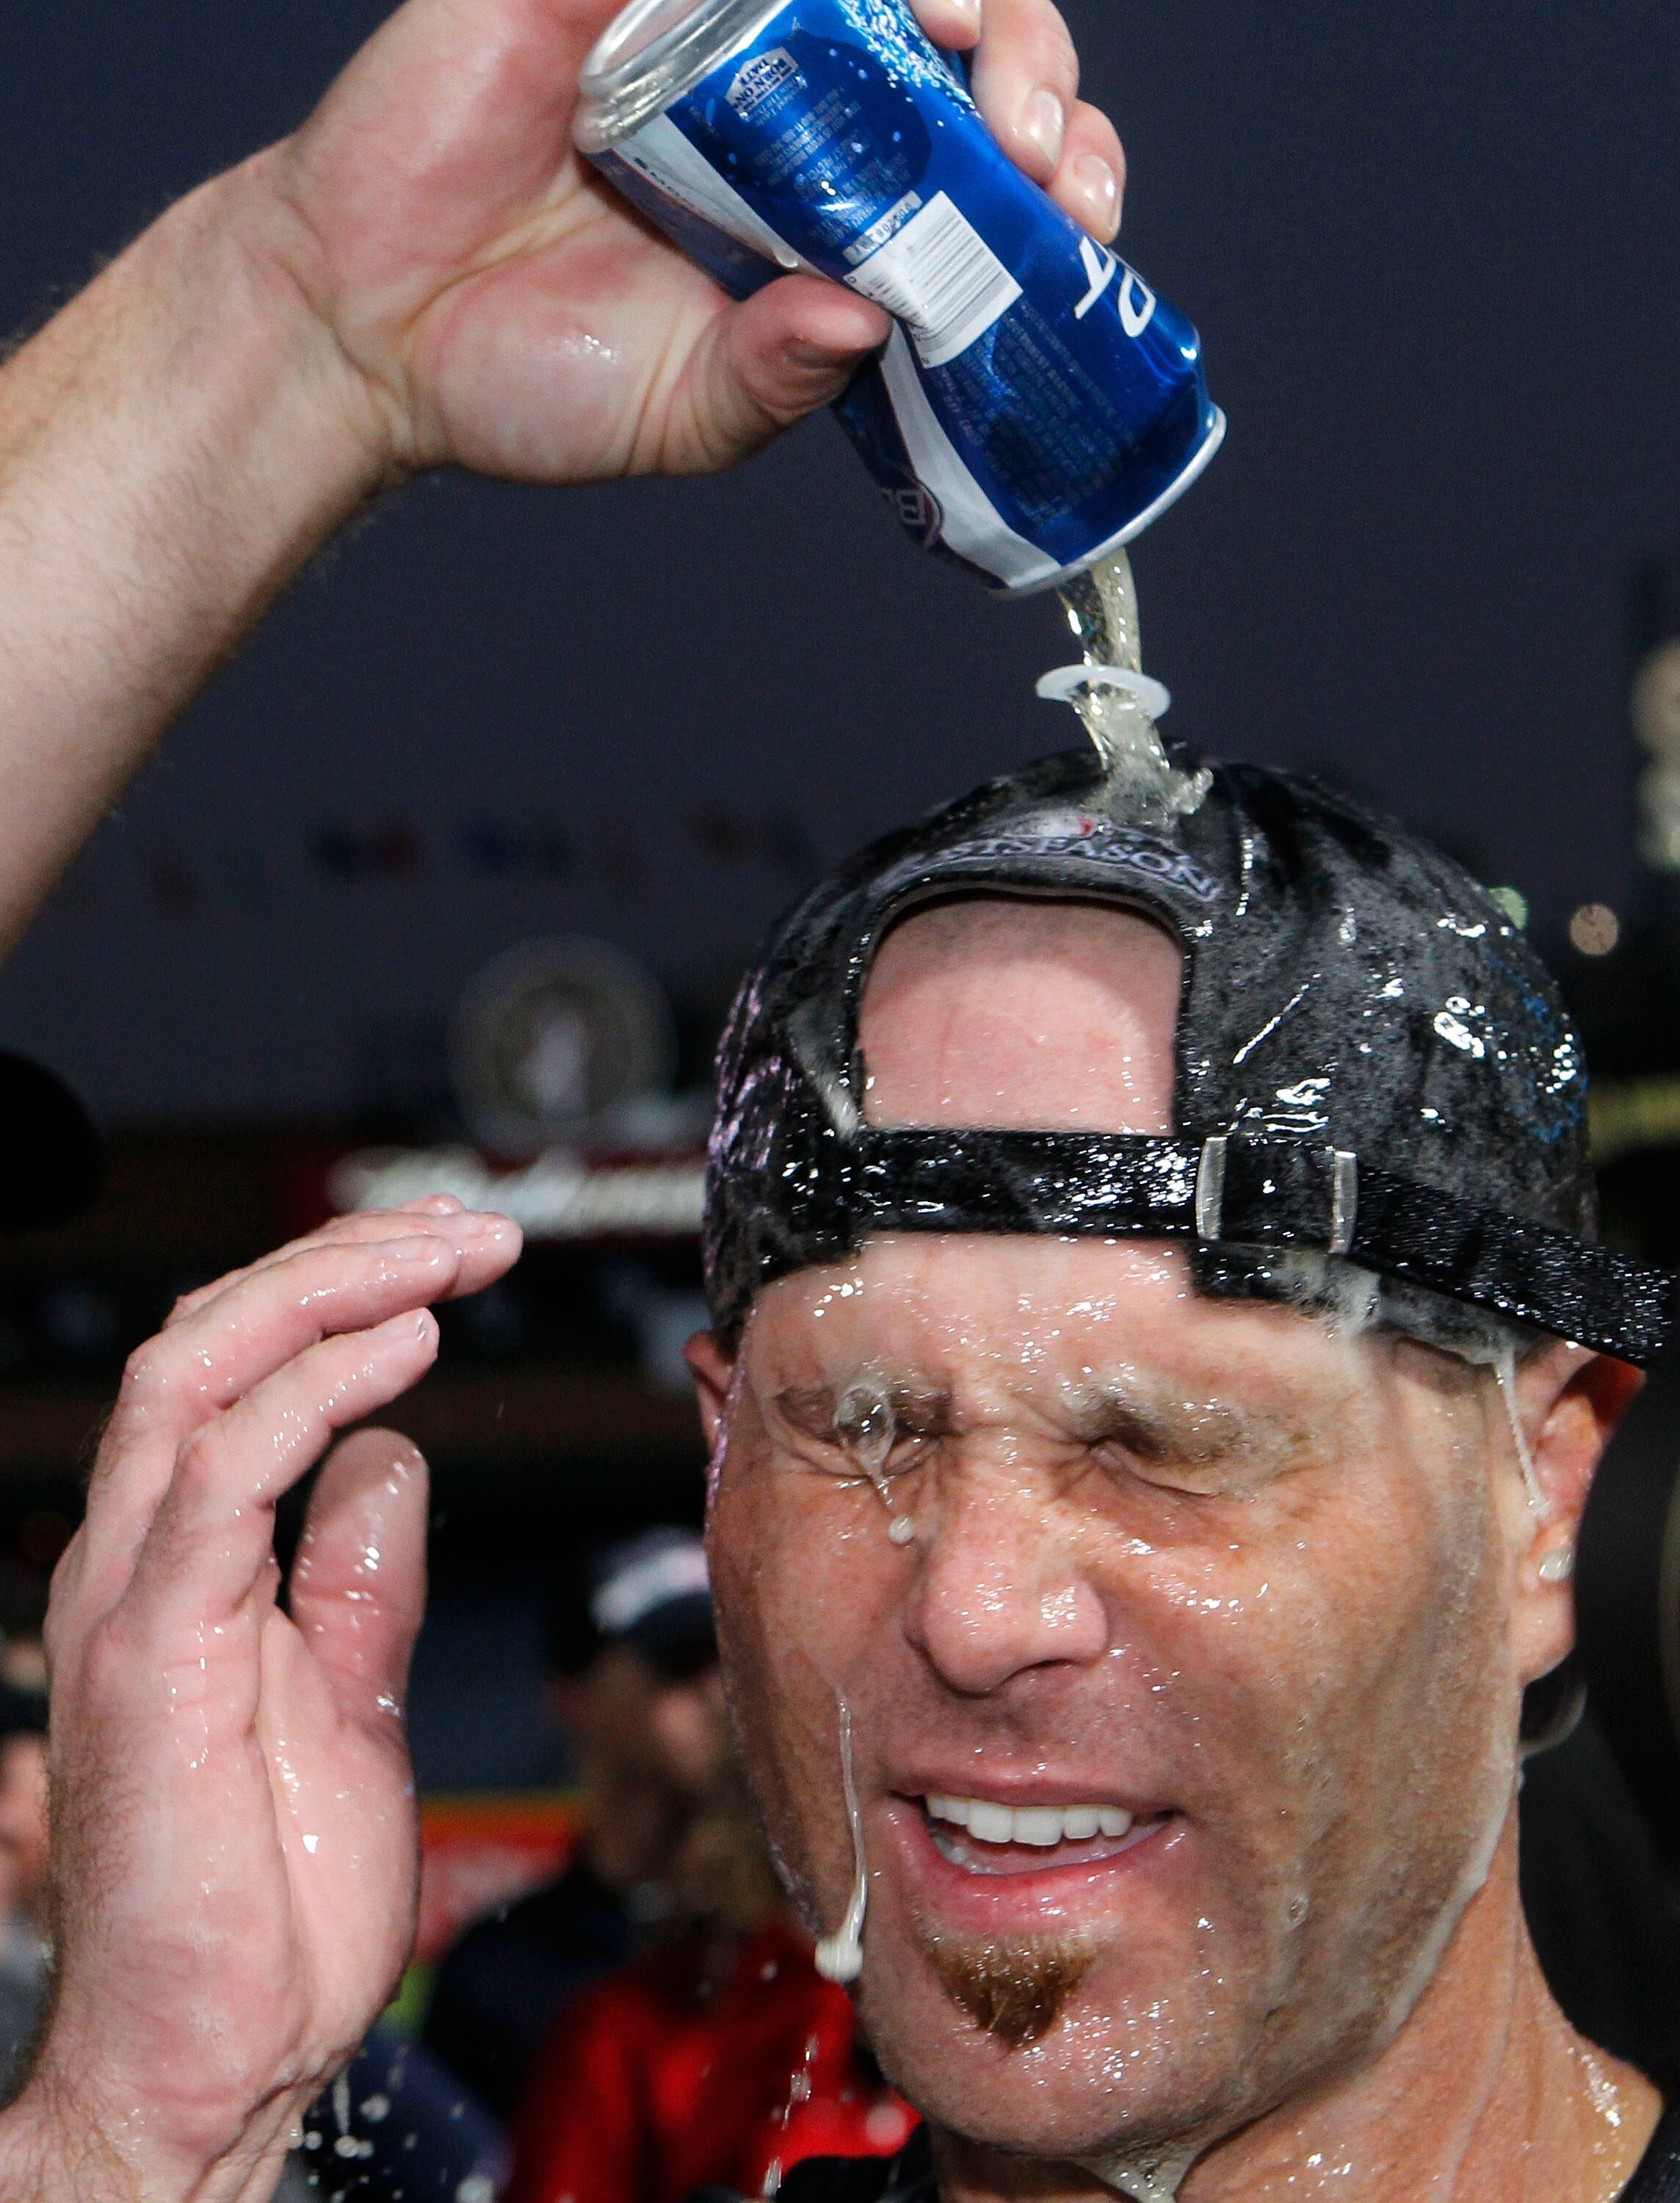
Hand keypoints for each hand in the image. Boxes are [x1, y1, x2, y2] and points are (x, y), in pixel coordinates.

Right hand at [3, 1199, 520, 2202]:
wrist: (211, 2059)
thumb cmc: (272, 1906)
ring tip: (445, 1254)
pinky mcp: (152, 1655)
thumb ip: (360, 1576)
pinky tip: (406, 1347)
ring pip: (193, 1372)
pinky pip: (220, 1478)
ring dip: (328, 1290)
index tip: (452, 1255)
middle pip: (206, 1339)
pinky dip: (312, 1389)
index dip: (336, 1292)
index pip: (231, 1372)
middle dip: (338, 1259)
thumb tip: (392, 1456)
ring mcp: (131, 1602)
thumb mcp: (354, 1702)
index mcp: (181, 1567)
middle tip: (464, 1227)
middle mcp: (135, 1561)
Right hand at [261, 0, 1126, 480]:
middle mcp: (784, 107)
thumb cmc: (522, 377)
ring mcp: (707, 24)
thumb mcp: (686, 413)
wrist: (364, 330)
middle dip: (1031, 71)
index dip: (1051, 173)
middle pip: (956, 38)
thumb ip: (783, 377)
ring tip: (973, 48)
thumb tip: (875, 323)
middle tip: (1037, 143)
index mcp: (822, 214)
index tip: (1077, 219)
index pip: (974, 166)